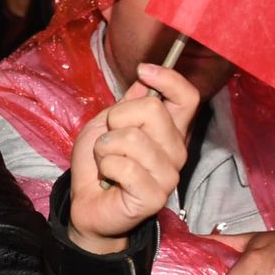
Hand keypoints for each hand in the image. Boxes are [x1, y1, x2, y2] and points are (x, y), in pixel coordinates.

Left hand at [65, 61, 198, 251]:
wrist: (87, 203)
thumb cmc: (99, 163)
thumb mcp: (106, 124)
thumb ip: (128, 103)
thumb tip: (145, 80)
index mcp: (170, 130)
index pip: (187, 98)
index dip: (168, 79)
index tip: (144, 71)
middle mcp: (176, 150)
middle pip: (153, 110)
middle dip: (117, 119)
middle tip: (110, 140)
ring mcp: (169, 175)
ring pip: (133, 138)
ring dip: (106, 147)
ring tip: (107, 162)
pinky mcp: (155, 196)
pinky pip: (125, 167)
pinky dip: (106, 167)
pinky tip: (109, 179)